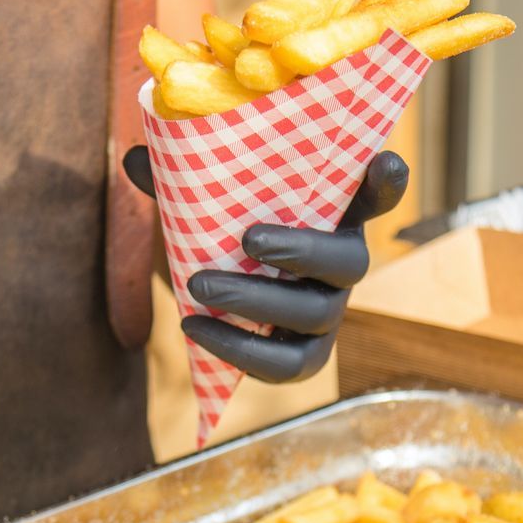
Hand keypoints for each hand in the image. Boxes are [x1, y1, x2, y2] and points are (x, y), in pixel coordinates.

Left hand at [124, 148, 408, 381]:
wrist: (215, 290)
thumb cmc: (224, 230)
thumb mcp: (207, 200)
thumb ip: (181, 178)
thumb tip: (134, 157)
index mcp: (333, 211)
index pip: (378, 193)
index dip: (387, 182)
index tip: (380, 163)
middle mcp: (343, 261)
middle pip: (351, 262)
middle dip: (302, 250)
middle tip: (247, 240)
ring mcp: (329, 311)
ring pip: (315, 314)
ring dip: (257, 301)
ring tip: (199, 287)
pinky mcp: (307, 353)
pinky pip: (288, 366)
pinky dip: (240, 350)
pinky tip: (194, 327)